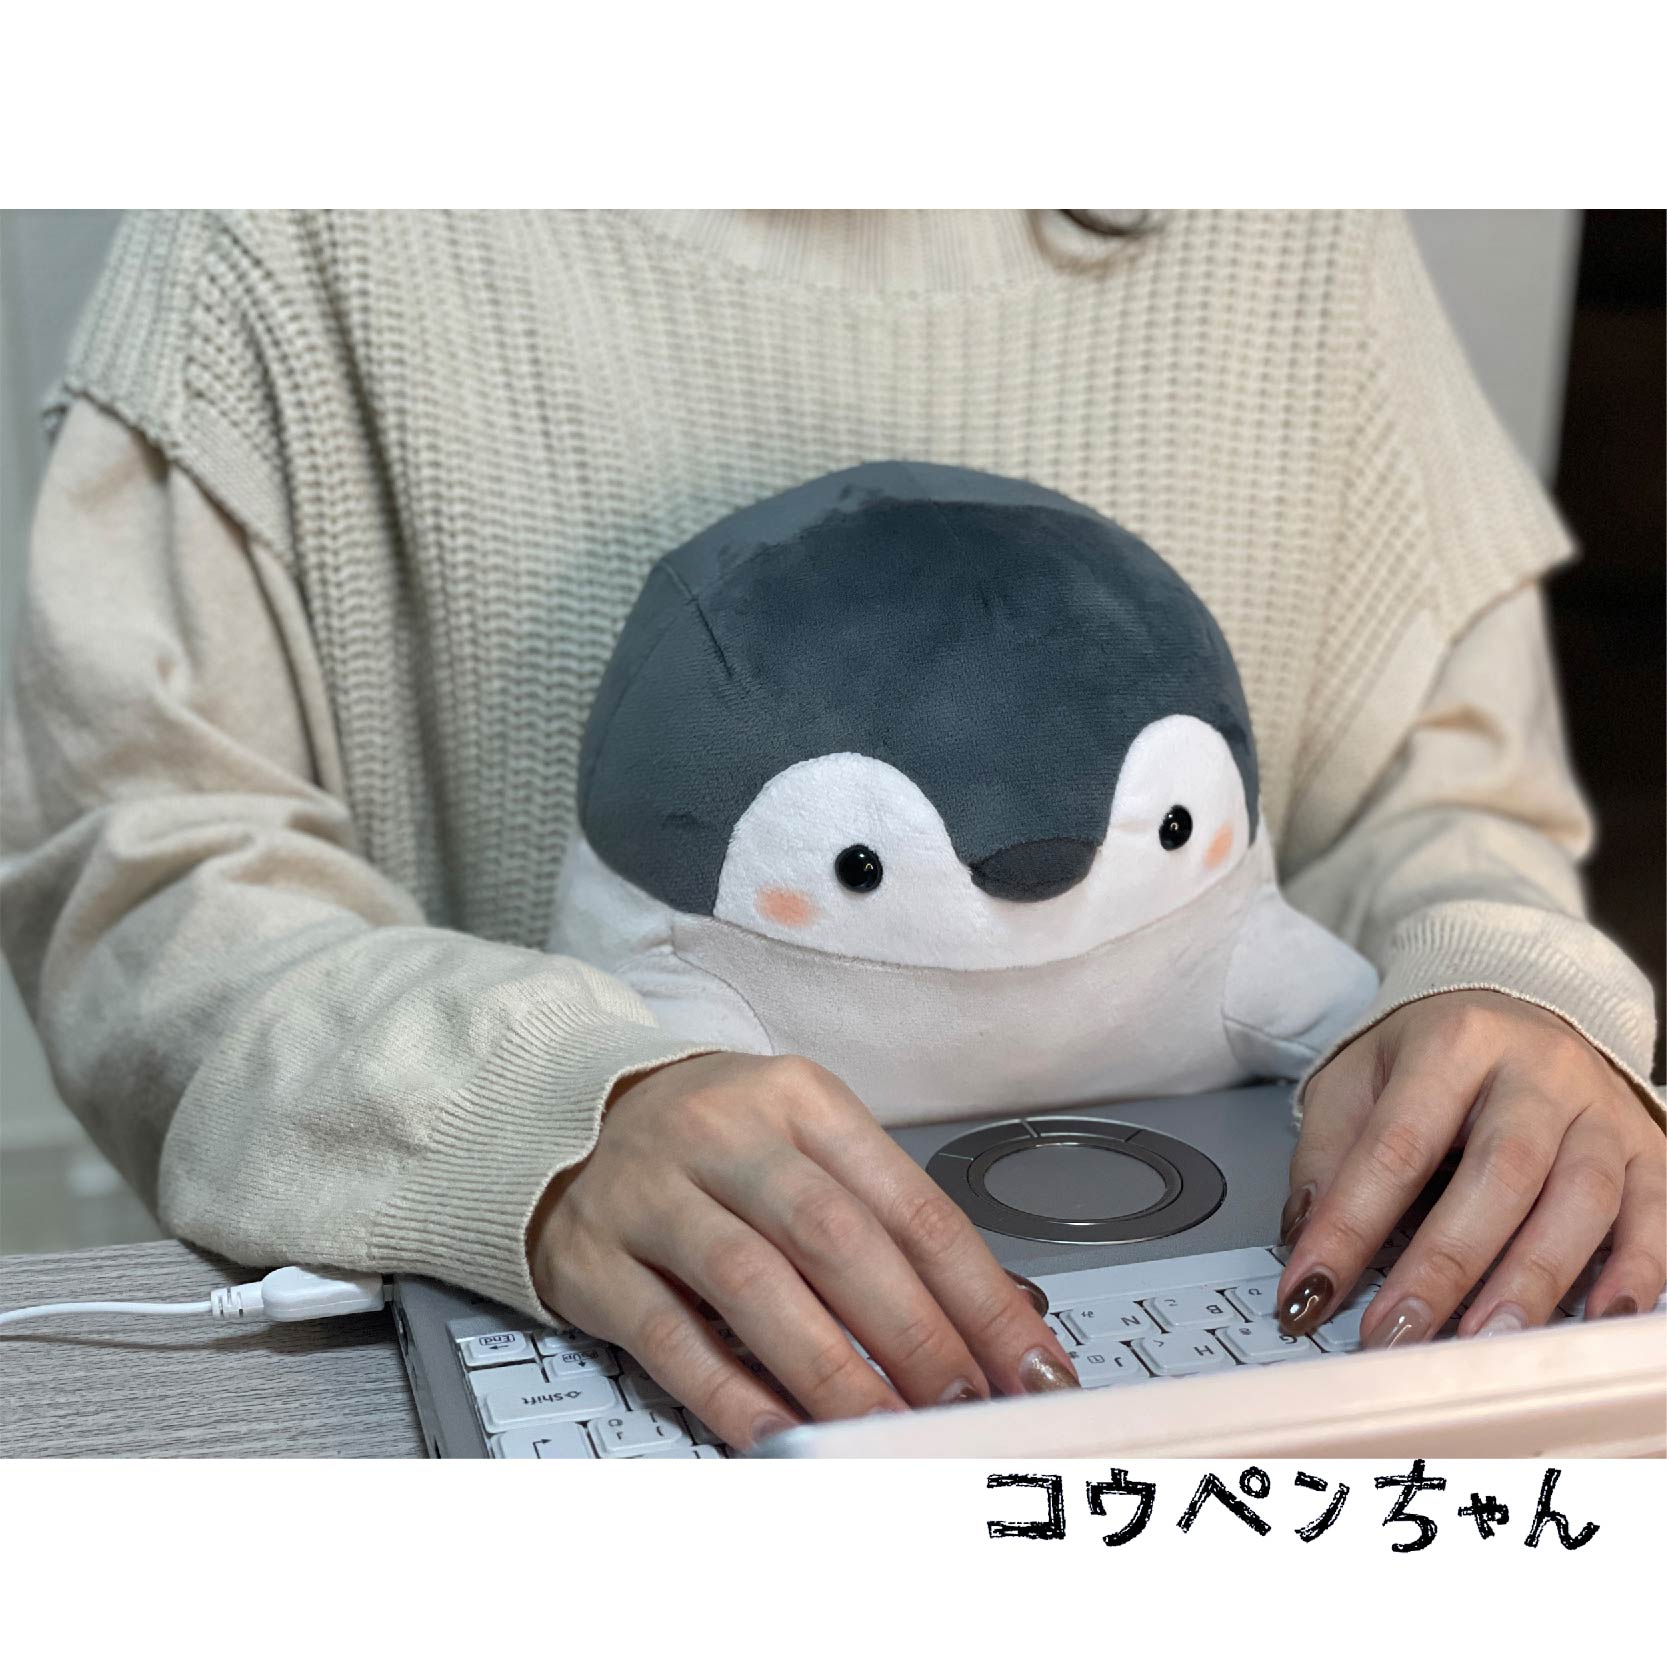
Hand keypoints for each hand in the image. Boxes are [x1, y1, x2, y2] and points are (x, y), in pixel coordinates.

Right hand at [527, 1053, 1077, 1450]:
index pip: (909, 1202)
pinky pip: (669, 1335)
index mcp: (800, 1099)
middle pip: (836, 1238)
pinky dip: (731, 1392)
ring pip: (754, 1285)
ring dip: (832, 1370)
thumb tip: (989, 1320)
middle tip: (965, 1407)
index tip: (1028, 1362)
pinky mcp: (593, 1255)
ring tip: (888, 1433)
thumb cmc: (715, 1143)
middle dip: (915, 1335)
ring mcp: (651, 1192)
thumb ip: (880, 1219)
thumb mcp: (802, 1143)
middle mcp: (725, 1134)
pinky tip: (783, 1434)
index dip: (978, 1292)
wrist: (564, 1113)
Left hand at [1277, 991, 1664, 1347]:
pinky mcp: (1649, 1148)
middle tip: (1398, 1333)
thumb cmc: (1430, 1054)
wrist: (1517, 1004)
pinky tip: (1594, 1319)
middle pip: (1498, 1175)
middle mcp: (1538, 1072)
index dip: (1350, 1225)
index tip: (1311, 1290)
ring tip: (1484, 1345)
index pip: (1396, 1146)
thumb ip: (1327, 1157)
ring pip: (1582, 1200)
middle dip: (1444, 1266)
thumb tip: (1305, 1239)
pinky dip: (1633, 1274)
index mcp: (1454, 1042)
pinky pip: (1656, 1216)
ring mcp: (1601, 1111)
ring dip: (1532, 1281)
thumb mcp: (1356, 1079)